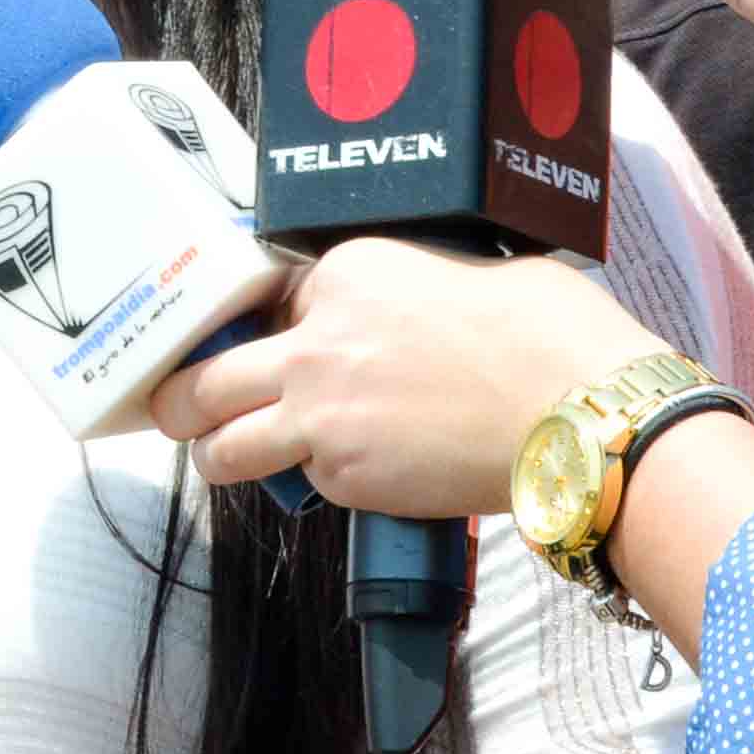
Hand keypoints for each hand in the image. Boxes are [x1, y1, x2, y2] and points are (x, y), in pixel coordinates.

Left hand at [150, 243, 661, 517]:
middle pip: (205, 377)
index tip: (265, 344)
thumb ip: (397, 292)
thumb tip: (392, 319)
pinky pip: (300, 483)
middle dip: (182, 397)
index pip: (268, 301)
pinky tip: (347, 475)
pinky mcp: (342, 477)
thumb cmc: (546, 332)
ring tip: (218, 455)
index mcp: (345, 272)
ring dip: (215, 451)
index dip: (265, 328)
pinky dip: (312, 483)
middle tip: (176, 408)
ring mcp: (319, 415)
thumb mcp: (459, 269)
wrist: (577, 407)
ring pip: (220, 444)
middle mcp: (314, 340)